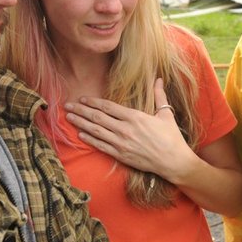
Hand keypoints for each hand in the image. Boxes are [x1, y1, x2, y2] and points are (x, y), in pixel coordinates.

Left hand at [64, 78, 195, 182]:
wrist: (173, 162)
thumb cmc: (171, 138)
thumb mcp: (166, 114)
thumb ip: (159, 95)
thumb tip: (158, 79)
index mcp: (135, 117)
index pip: (108, 107)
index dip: (93, 102)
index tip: (82, 98)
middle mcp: (125, 130)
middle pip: (98, 118)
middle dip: (81, 111)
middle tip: (67, 106)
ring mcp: (122, 144)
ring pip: (96, 131)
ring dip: (81, 124)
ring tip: (69, 118)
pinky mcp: (121, 156)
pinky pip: (101, 146)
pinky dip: (90, 140)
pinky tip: (80, 135)